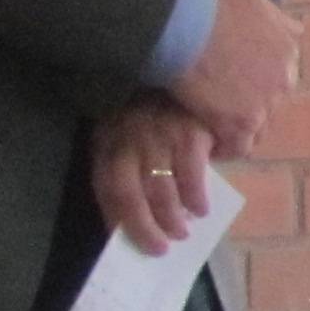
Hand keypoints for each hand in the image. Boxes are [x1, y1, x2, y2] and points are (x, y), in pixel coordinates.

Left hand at [90, 95, 217, 257]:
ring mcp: (161, 138)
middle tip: (162, 248)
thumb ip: (125, 163)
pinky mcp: (191, 134)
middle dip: (148, 229)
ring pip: (163, 192)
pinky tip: (201, 208)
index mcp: (110, 143)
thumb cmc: (149, 107)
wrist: (182, 62)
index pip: (108, 190)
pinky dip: (196, 198)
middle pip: (134, 197)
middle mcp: (130, 143)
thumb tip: (130, 212)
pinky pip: (193, 176)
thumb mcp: (124, 128)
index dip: (119, 220)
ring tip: (182, 232)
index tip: (130, 242)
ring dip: (173, 219)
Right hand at [167, 0, 297, 153]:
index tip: (238, 87)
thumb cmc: (213, 7)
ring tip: (214, 128)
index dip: (257, 85)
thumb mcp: (254, 1)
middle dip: (251, 108)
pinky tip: (211, 145)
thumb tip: (297, 30)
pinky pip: (239, 147)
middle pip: (271, 105)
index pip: (280, 78)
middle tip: (222, 108)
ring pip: (257, 129)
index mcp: (288, 51)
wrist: (186, 25)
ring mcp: (265, 104)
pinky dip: (226, 148)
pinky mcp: (242, 124)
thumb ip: (277, 20)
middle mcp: (284, 80)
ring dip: (239, 130)